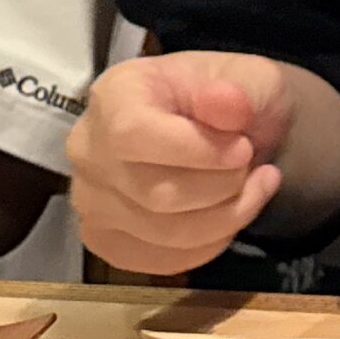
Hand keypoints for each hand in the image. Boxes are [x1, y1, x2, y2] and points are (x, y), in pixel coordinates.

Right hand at [68, 53, 293, 275]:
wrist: (227, 128)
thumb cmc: (229, 98)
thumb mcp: (245, 78)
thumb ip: (235, 92)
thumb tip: (227, 103)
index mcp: (114, 95)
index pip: (133, 135)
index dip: (197, 150)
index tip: (243, 148)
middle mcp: (87, 150)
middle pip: (155, 194)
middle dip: (223, 186)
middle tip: (251, 164)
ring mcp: (89, 200)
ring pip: (162, 233)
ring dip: (225, 216)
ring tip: (252, 186)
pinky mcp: (104, 239)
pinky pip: (158, 261)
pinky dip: (208, 244)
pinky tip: (228, 213)